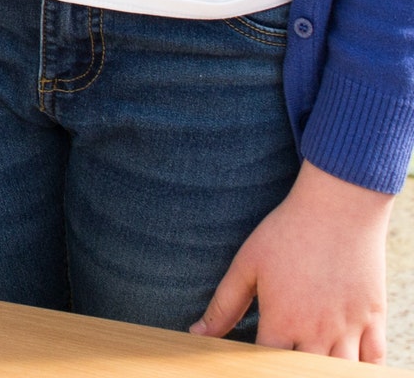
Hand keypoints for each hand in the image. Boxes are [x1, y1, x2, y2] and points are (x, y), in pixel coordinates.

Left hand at [193, 160, 390, 357]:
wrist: (337, 209)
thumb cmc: (287, 232)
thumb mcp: (247, 263)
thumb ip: (224, 304)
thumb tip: (197, 333)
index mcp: (283, 321)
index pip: (265, 365)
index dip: (255, 366)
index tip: (251, 360)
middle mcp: (318, 333)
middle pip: (305, 374)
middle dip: (289, 370)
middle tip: (281, 356)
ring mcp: (350, 330)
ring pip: (341, 373)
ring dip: (324, 370)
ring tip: (308, 359)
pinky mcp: (374, 320)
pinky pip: (375, 362)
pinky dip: (364, 369)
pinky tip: (347, 363)